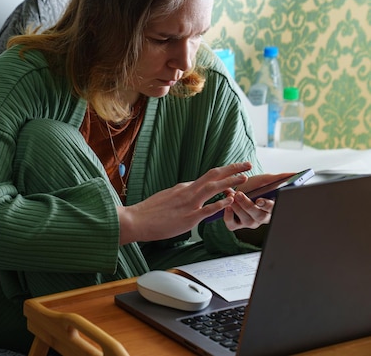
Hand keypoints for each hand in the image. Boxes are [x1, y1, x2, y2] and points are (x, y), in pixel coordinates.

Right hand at [118, 162, 251, 243]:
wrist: (135, 219)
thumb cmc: (148, 212)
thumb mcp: (166, 198)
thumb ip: (180, 196)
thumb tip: (190, 193)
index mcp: (183, 188)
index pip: (207, 177)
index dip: (224, 173)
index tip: (235, 170)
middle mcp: (187, 192)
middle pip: (213, 176)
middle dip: (232, 169)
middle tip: (247, 164)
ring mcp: (188, 204)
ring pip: (213, 188)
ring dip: (230, 181)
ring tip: (245, 178)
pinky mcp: (188, 218)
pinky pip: (207, 209)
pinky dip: (220, 203)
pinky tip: (230, 200)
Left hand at [221, 172, 295, 230]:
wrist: (238, 189)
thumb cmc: (255, 186)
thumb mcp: (266, 180)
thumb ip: (280, 177)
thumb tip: (295, 173)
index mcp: (272, 207)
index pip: (273, 208)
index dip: (267, 205)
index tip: (260, 200)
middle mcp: (262, 217)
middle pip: (258, 215)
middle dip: (247, 205)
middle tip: (239, 194)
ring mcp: (249, 222)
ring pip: (246, 220)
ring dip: (237, 208)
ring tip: (231, 196)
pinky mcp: (236, 224)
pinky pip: (232, 225)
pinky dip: (228, 217)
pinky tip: (226, 207)